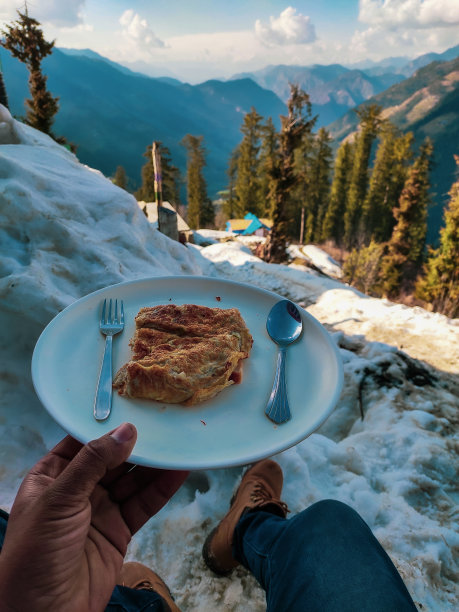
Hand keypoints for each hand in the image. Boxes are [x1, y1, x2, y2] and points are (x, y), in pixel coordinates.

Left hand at [0, 423, 187, 611]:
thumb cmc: (35, 554)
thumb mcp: (58, 500)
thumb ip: (93, 462)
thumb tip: (126, 431)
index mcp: (52, 475)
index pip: (82, 441)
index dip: (107, 426)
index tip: (134, 408)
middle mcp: (77, 489)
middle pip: (112, 459)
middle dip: (136, 443)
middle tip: (164, 424)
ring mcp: (100, 510)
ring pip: (132, 480)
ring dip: (154, 464)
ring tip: (177, 443)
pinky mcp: (119, 531)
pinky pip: (143, 503)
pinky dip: (162, 488)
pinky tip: (179, 471)